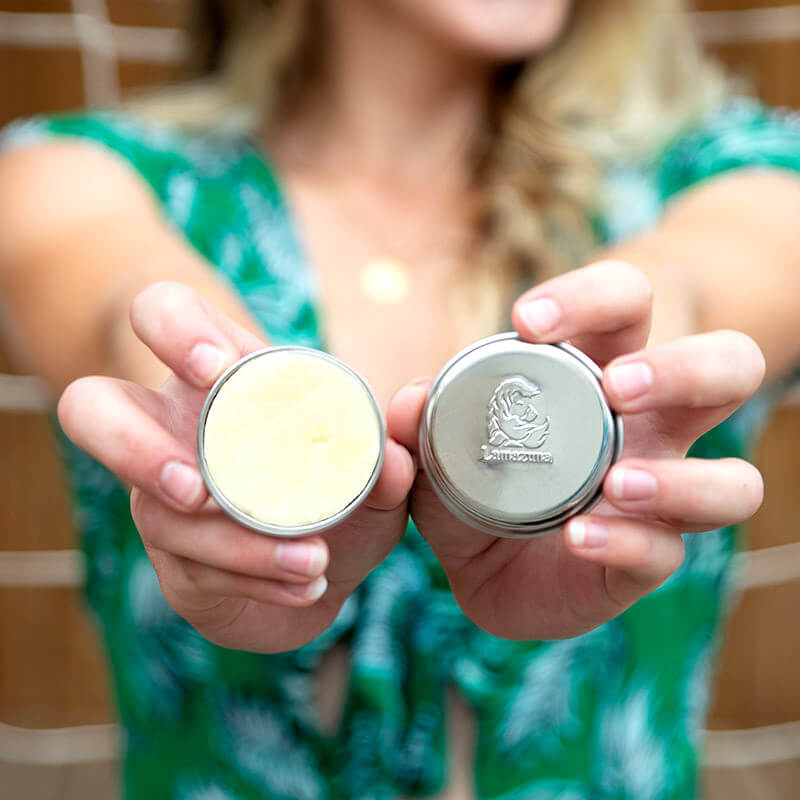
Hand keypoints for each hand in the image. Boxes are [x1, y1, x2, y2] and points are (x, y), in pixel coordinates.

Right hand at [57, 282, 415, 652]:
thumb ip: (389, 448)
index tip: (220, 367)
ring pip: (158, 515)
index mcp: (220, 380)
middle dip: (132, 446)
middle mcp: (173, 430)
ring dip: (237, 543)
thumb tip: (399, 440)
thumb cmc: (343, 489)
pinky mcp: (176, 561)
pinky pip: (194, 571)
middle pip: (90, 409)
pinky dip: (257, 579)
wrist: (331, 564)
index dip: (172, 330)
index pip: (160, 313)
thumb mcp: (375, 465)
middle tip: (199, 486)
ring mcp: (163, 499)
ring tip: (312, 560)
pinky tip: (307, 585)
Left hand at [393, 261, 764, 639]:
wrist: (485, 571)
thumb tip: (412, 397)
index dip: (593, 296)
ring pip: (736, 480)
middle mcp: (649, 429)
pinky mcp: (648, 560)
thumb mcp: (436, 451)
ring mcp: (660, 497)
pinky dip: (628, 542)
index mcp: (599, 374)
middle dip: (683, 367)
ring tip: (616, 481)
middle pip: (728, 369)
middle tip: (618, 386)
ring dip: (683, 479)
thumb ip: (421, 423)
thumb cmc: (475, 486)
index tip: (526, 319)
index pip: (627, 305)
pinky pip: (667, 553)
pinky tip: (578, 538)